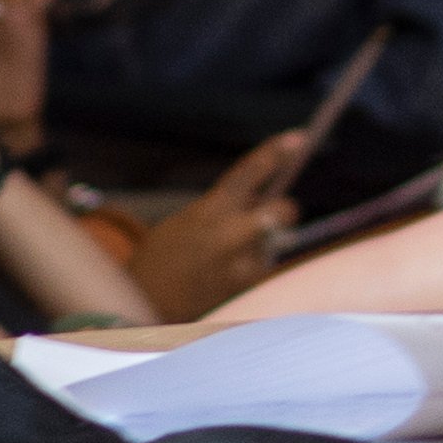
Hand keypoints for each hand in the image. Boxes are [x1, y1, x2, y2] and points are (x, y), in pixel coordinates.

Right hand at [123, 125, 311, 318]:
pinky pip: (264, 266)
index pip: (248, 173)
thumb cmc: (162, 258)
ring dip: (263, 242)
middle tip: (268, 216)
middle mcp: (229, 234)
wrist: (142, 304)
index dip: (275, 152)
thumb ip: (222, 208)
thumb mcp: (187, 221)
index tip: (300, 138)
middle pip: (283, 211)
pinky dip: (253, 265)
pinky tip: (226, 274)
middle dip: (282, 211)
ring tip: (228, 256)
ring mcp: (241, 264)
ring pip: (275, 241)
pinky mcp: (246, 289)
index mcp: (210, 210)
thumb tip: (258, 201)